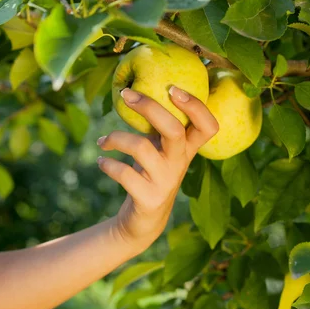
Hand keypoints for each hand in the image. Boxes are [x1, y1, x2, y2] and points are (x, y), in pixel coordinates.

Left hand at [97, 86, 218, 252]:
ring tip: (102, 142)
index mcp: (187, 149)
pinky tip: (101, 161)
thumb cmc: (150, 173)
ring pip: (140, 147)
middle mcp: (180, 163)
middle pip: (172, 128)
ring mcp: (165, 182)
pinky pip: (123, 174)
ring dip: (115, 138)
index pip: (208, 125)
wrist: (144, 220)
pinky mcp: (148, 199)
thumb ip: (158, 126)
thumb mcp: (160, 149)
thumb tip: (133, 89)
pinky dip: (107, 164)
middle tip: (126, 95)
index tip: (173, 88)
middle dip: (148, 106)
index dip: (196, 106)